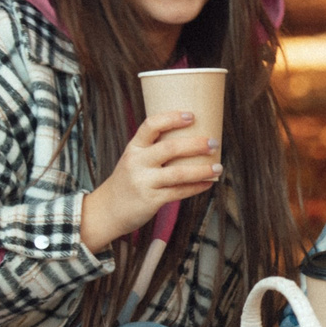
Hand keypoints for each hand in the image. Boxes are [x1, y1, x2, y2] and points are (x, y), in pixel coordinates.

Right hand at [78, 110, 216, 252]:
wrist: (106, 211)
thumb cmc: (128, 181)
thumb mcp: (134, 160)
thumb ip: (155, 150)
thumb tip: (192, 140)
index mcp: (134, 148)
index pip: (151, 125)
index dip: (171, 118)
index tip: (191, 115)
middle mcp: (137, 162)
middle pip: (169, 148)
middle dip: (195, 144)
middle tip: (214, 142)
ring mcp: (143, 182)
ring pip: (178, 173)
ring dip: (202, 169)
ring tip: (218, 167)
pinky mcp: (151, 200)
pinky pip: (179, 192)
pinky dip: (196, 187)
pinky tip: (209, 183)